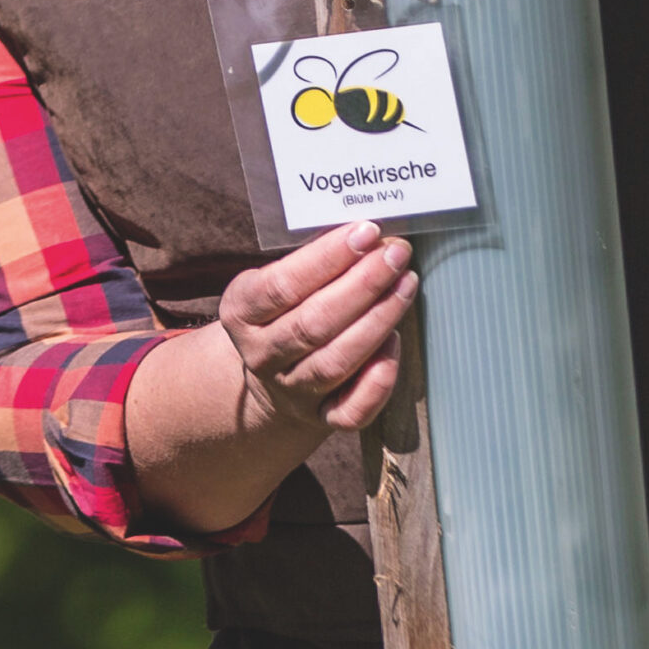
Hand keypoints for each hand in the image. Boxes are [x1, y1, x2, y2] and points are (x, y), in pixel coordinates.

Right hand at [220, 219, 416, 435]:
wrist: (272, 372)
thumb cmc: (285, 306)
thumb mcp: (277, 276)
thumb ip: (312, 258)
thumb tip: (368, 233)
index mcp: (242, 312)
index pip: (282, 285)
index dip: (327, 258)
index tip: (366, 231)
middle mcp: (262, 355)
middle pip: (314, 323)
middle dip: (363, 284)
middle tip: (396, 253)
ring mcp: (291, 391)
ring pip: (336, 362)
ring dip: (378, 320)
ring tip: (406, 284)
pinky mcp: (320, 418)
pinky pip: (352, 409)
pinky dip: (378, 378)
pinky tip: (395, 341)